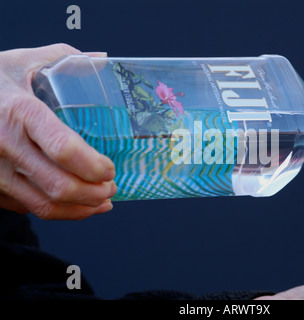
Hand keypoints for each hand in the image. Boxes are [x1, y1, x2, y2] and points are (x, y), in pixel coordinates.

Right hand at [0, 43, 116, 218]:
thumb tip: (103, 59)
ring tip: (101, 200)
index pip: (63, 148)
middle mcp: (6, 145)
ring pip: (45, 205)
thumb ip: (65, 58)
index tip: (110, 168)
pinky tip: (76, 203)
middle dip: (95, 193)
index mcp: (19, 112)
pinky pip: (29, 207)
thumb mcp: (24, 61)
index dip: (93, 165)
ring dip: (81, 208)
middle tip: (112, 187)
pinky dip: (59, 211)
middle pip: (59, 185)